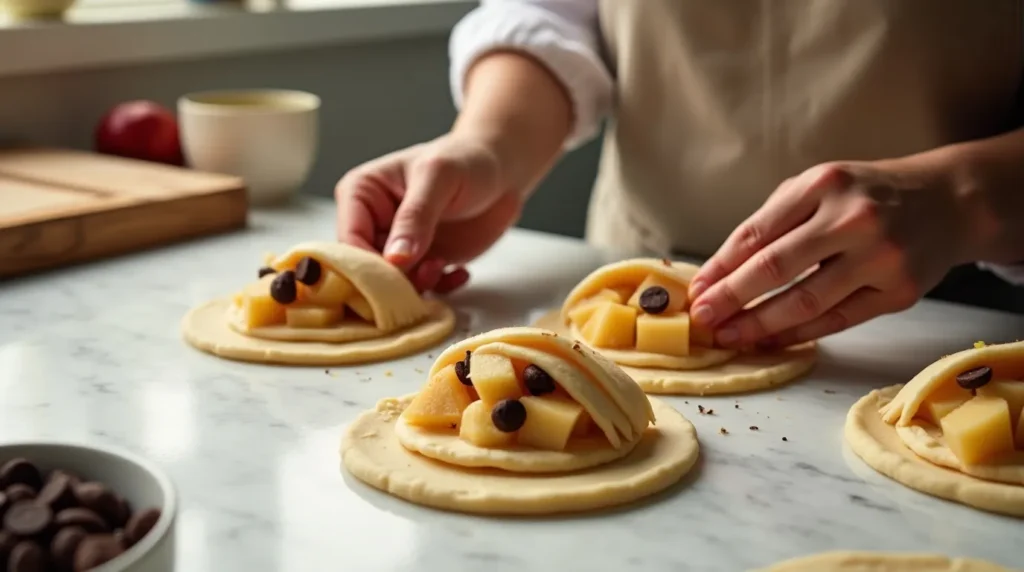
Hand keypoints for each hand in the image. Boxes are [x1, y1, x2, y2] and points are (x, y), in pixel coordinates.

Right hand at [335, 133, 522, 293]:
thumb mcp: (439, 178)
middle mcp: (373, 222)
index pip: (349, 240)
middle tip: (426, 272)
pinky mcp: (422, 261)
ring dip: (417, 286)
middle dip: (394, 280)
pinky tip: (459, 272)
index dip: (367, 264)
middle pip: (366, 268)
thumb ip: (416, 217)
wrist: (501, 170)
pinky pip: (421, 289)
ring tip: (442, 266)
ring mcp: (397, 245)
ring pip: (392, 284)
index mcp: (361, 193)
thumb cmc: (466, 160)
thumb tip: (395, 259)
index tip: (397, 275)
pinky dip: (439, 288)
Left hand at [687, 161, 975, 348]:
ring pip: (806, 302)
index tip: (695, 291)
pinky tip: (770, 341)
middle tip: (702, 320)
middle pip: (776, 267)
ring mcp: (880, 257)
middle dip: (731, 298)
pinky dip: (798, 335)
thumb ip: (771, 223)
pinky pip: (838, 320)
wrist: (948, 201)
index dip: (720, 267)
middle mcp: (853, 219)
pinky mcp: (899, 292)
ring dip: (759, 324)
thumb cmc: (865, 196)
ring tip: (729, 337)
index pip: (756, 233)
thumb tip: (718, 274)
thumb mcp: (818, 188)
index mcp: (823, 185)